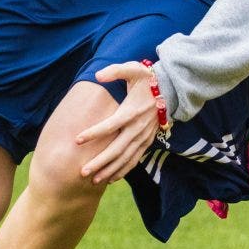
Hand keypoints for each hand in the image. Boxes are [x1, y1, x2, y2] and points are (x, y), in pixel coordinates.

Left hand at [72, 62, 166, 183]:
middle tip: (83, 172)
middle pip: (116, 149)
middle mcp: (137, 127)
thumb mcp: (133, 69)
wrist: (171, 89)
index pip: (109, 125)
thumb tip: (97, 75)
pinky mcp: (147, 141)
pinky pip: (134, 159)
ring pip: (125, 158)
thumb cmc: (147, 79)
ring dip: (110, 170)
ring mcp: (143, 136)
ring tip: (94, 180)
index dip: (93, 133)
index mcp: (131, 111)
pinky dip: (123, 170)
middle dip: (100, 162)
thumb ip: (115, 71)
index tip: (77, 140)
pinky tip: (111, 178)